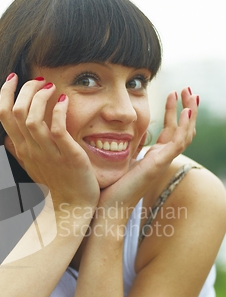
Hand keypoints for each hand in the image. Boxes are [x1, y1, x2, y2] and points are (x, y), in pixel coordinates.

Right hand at [0, 74, 99, 211]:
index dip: (5, 92)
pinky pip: (57, 129)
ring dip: (40, 96)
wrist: (71, 208)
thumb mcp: (31, 166)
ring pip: (32, 118)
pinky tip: (64, 100)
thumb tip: (5, 139)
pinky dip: (58, 110)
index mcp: (21, 148)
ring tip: (51, 86)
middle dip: (25, 89)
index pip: (3, 114)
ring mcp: (48, 154)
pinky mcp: (68, 156)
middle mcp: (30, 150)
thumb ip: (17, 150)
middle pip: (15, 112)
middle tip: (39, 79)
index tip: (13, 76)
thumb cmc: (54, 185)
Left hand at [98, 87, 197, 216]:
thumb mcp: (118, 161)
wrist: (107, 208)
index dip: (174, 112)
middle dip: (188, 108)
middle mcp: (161, 159)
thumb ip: (124, 148)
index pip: (170, 131)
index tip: (173, 94)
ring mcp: (162, 162)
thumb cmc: (109, 188)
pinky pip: (178, 143)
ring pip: (185, 134)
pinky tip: (186, 111)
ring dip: (190, 112)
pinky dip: (185, 127)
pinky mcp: (158, 164)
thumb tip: (115, 134)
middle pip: (183, 131)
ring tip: (190, 92)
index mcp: (153, 158)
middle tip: (188, 89)